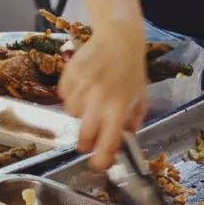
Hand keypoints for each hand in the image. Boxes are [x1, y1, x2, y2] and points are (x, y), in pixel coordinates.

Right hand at [57, 21, 148, 169]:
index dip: (101, 159)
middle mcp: (98, 100)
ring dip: (79, 113)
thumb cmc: (130, 70)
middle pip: (84, 135)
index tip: (98, 165)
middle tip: (86, 145)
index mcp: (119, 107)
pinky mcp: (68, 76)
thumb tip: (123, 141)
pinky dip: (70, 96)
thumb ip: (132, 121)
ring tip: (90, 100)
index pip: (108, 142)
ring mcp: (81, 87)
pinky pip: (63, 97)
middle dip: (84, 144)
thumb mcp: (140, 97)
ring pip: (72, 114)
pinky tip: (82, 86)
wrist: (118, 39)